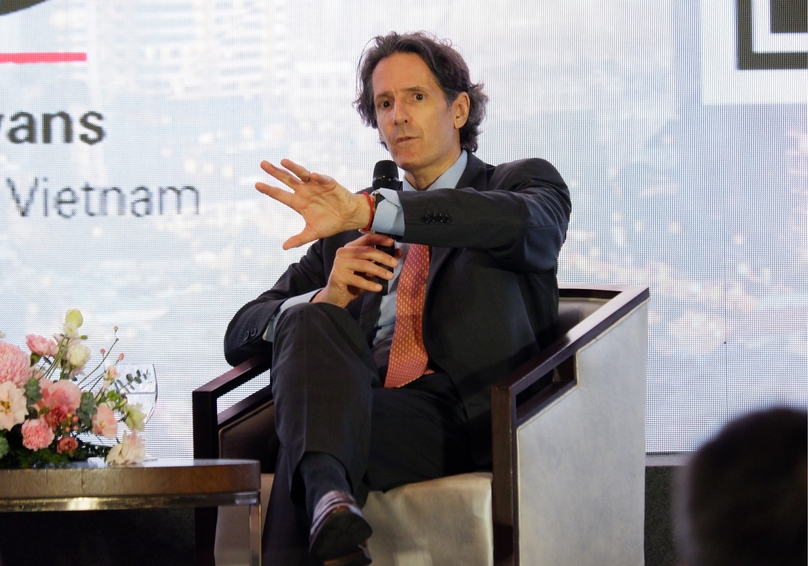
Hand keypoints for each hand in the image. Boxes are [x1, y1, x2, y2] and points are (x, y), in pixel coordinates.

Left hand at [255, 158, 370, 248]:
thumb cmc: (330, 223)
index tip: (257, 184)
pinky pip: (322, 179)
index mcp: (299, 203)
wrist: (349, 217)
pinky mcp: (329, 183)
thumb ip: (299, 239)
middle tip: (262, 164)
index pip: (281, 195)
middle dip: (275, 172)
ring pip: (301, 174)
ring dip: (293, 168)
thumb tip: (284, 247)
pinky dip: (318, 177)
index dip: (269, 190)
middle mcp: (304, 191)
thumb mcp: (313, 233)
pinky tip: (313, 175)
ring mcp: (315, 186)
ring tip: (283, 162)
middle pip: (287, 180)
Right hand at [312, 233, 399, 307]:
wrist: (336, 297)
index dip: (380, 239)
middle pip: (367, 251)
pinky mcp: (338, 276)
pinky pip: (358, 279)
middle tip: (394, 264)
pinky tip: (378, 288)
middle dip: (383, 257)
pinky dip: (370, 284)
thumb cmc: (353, 282)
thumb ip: (380, 261)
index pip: (366, 239)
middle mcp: (343, 252)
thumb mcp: (369, 271)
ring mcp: (339, 263)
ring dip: (379, 270)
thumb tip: (398, 253)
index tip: (392, 243)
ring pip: (364, 264)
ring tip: (390, 276)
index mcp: (350, 248)